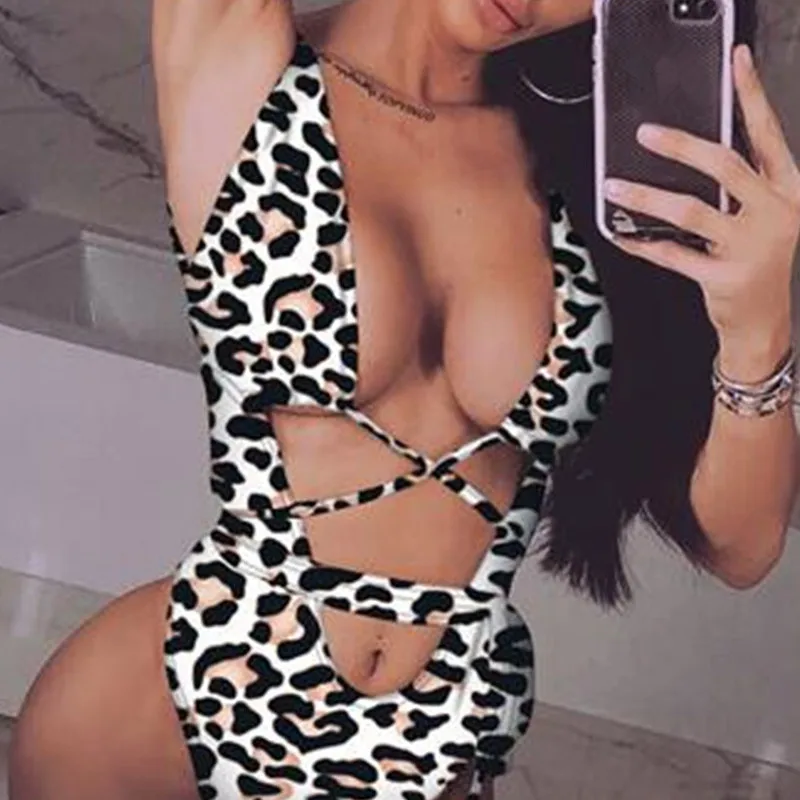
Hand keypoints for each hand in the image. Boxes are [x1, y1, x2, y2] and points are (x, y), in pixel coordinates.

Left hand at [603, 44, 799, 369]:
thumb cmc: (760, 264)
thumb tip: (695, 153)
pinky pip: (673, 255)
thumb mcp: (764, 217)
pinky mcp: (724, 278)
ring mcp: (750, 247)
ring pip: (690, 210)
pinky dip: (643, 244)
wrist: (765, 323)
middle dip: (681, 146)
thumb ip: (742, 185)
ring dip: (646, 196)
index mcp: (787, 191)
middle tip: (646, 134)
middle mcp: (774, 213)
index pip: (768, 134)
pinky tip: (622, 235)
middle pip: (724, 166)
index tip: (736, 63)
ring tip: (615, 187)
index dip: (751, 96)